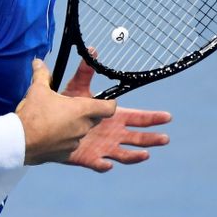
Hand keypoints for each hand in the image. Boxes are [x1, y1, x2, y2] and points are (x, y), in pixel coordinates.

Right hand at [16, 59, 115, 165]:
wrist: (19, 141)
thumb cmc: (33, 114)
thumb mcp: (38, 89)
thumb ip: (42, 74)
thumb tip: (38, 62)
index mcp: (82, 110)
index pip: (109, 108)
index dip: (109, 103)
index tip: (104, 100)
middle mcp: (83, 127)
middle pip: (94, 119)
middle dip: (86, 112)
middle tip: (71, 106)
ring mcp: (75, 143)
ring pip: (81, 132)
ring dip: (74, 126)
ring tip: (56, 120)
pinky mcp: (66, 155)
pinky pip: (70, 145)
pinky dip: (64, 140)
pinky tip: (50, 135)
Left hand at [62, 54, 170, 172]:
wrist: (49, 125)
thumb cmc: (67, 106)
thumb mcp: (78, 87)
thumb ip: (85, 71)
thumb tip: (92, 50)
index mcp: (114, 117)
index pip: (138, 118)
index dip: (153, 118)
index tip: (167, 116)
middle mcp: (112, 133)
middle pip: (137, 137)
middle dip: (151, 138)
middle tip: (165, 138)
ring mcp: (103, 147)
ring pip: (124, 154)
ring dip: (135, 155)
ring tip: (145, 154)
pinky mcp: (89, 158)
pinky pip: (99, 164)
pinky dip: (104, 165)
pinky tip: (108, 165)